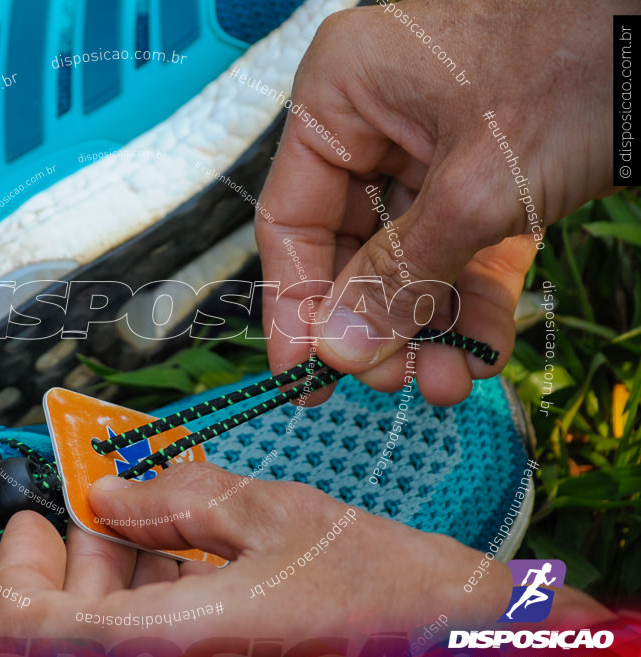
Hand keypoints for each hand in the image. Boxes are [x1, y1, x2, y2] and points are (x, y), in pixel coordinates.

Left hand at [0, 464, 609, 648]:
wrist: (463, 650)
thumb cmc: (389, 593)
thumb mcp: (275, 517)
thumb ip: (178, 502)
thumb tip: (111, 494)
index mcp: (172, 644)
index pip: (29, 633)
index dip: (16, 572)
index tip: (30, 519)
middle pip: (69, 633)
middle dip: (78, 560)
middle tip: (102, 502)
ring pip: (113, 641)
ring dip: (116, 577)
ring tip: (150, 515)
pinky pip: (158, 646)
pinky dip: (154, 600)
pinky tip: (187, 551)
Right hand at [257, 0, 619, 405]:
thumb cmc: (583, 55)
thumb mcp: (478, 183)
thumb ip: (401, 273)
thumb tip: (340, 349)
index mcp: (342, 97)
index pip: (292, 219)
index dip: (294, 305)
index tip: (303, 378)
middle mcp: (376, 125)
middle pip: (349, 249)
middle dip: (375, 323)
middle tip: (391, 382)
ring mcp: (432, 152)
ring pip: (408, 261)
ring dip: (425, 327)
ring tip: (445, 382)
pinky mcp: (486, 178)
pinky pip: (463, 254)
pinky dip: (472, 305)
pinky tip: (481, 355)